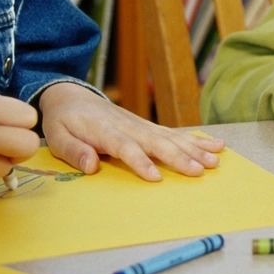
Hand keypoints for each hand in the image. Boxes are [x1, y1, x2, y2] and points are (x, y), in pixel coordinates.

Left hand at [38, 82, 222, 181]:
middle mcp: (128, 126)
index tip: (155, 177)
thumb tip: (92, 166)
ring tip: (215, 161)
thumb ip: (75, 151)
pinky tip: (216, 146)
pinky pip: (174, 134)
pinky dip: (196, 139)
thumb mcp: (57, 137)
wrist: (72, 96)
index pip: (125, 146)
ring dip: (194, 149)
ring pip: (171, 137)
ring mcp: (141, 125)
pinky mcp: (149, 126)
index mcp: (104, 130)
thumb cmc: (64, 121)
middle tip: (199, 171)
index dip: (140, 162)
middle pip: (156, 142)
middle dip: (179, 157)